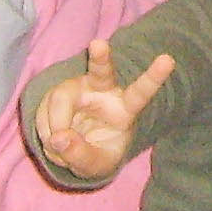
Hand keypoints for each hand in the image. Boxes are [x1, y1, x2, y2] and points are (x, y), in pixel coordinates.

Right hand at [34, 37, 175, 178]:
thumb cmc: (98, 153)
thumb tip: (59, 138)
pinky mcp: (58, 93)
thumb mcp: (96, 166)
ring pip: (61, 99)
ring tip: (58, 146)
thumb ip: (81, 156)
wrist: (78, 151)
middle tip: (98, 44)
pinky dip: (44, 131)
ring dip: (53, 127)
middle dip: (101, 58)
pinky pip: (43, 110)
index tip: (168, 59)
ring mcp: (79, 89)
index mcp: (125, 108)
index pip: (141, 92)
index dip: (154, 77)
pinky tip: (52, 140)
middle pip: (102, 71)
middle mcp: (103, 91)